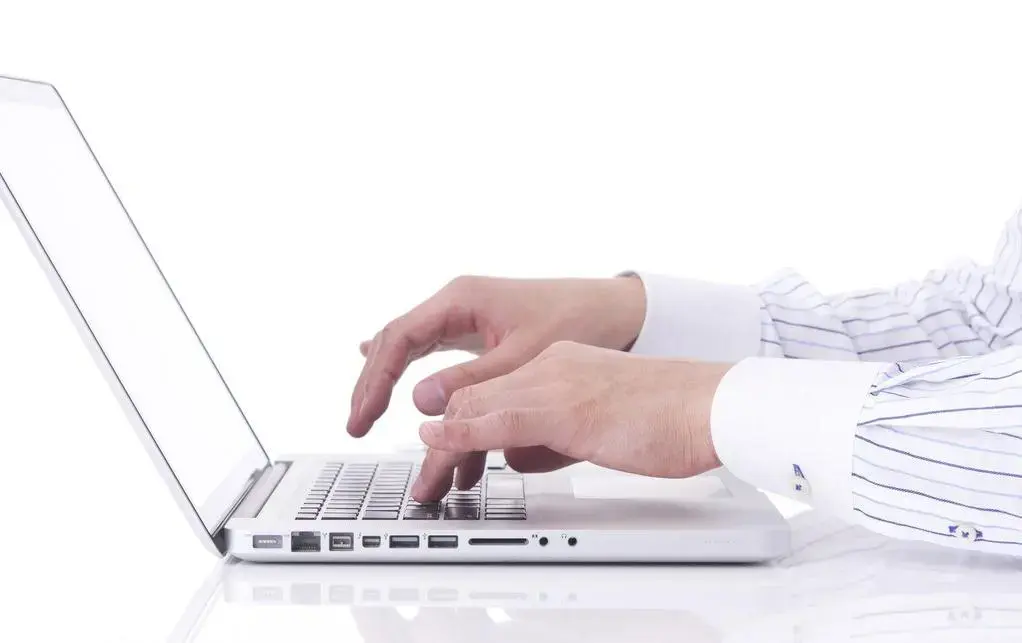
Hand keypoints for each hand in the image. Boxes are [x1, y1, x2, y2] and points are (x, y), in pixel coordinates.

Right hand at [347, 276, 644, 437]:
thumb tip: (420, 401)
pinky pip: (430, 348)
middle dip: (372, 383)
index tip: (363, 416)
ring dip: (388, 380)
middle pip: (396, 341)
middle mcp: (457, 302)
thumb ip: (471, 380)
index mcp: (461, 299)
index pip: (399, 339)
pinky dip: (409, 368)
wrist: (615, 309)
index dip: (376, 380)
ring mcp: (465, 314)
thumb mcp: (522, 356)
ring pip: (410, 346)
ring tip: (365, 413)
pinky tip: (392, 377)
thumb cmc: (577, 319)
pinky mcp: (478, 328)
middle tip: (356, 424)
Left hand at [410, 340, 730, 500]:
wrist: (707, 406)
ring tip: (429, 482)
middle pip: (473, 398)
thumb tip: (517, 457)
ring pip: (475, 408)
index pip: (491, 391)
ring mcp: (554, 383)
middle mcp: (549, 365)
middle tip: (428, 479)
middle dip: (442, 442)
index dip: (459, 425)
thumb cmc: (667, 417)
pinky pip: (497, 419)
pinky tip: (436, 444)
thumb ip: (552, 437)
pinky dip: (459, 434)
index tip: (445, 455)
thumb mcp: (595, 427)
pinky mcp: (563, 408)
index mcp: (558, 363)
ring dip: (443, 450)